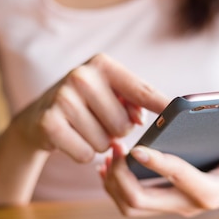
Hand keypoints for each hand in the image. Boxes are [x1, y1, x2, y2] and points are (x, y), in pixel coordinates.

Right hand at [12, 54, 168, 162]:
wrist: (39, 117)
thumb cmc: (87, 105)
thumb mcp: (110, 93)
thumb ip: (135, 100)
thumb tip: (148, 118)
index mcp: (103, 65)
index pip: (140, 90)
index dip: (161, 105)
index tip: (179, 113)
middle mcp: (81, 76)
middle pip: (124, 124)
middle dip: (117, 131)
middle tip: (101, 122)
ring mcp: (62, 98)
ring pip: (105, 142)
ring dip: (100, 144)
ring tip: (85, 129)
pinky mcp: (49, 123)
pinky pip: (85, 153)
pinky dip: (83, 153)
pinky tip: (72, 139)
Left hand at [101, 118, 218, 216]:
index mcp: (210, 192)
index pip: (179, 179)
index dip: (158, 164)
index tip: (138, 147)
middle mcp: (187, 205)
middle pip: (141, 201)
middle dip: (121, 177)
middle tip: (116, 148)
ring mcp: (172, 207)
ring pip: (129, 206)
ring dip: (113, 183)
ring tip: (109, 155)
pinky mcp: (162, 204)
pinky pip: (129, 203)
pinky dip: (114, 185)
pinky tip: (112, 163)